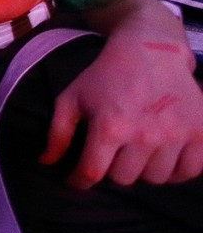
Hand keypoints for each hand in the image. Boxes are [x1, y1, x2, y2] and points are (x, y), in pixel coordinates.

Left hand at [44, 34, 202, 187]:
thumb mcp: (72, 98)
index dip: (79, 181)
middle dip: (112, 169)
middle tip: (112, 155)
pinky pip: (189, 172)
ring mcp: (176, 136)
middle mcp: (145, 135)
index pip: (92, 173)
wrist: (151, 51)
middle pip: (124, 179)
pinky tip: (164, 158)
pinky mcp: (200, 133)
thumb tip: (46, 163)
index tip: (76, 180)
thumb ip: (58, 133)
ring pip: (156, 179)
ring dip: (143, 171)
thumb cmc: (106, 75)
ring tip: (137, 153)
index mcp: (110, 126)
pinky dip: (176, 171)